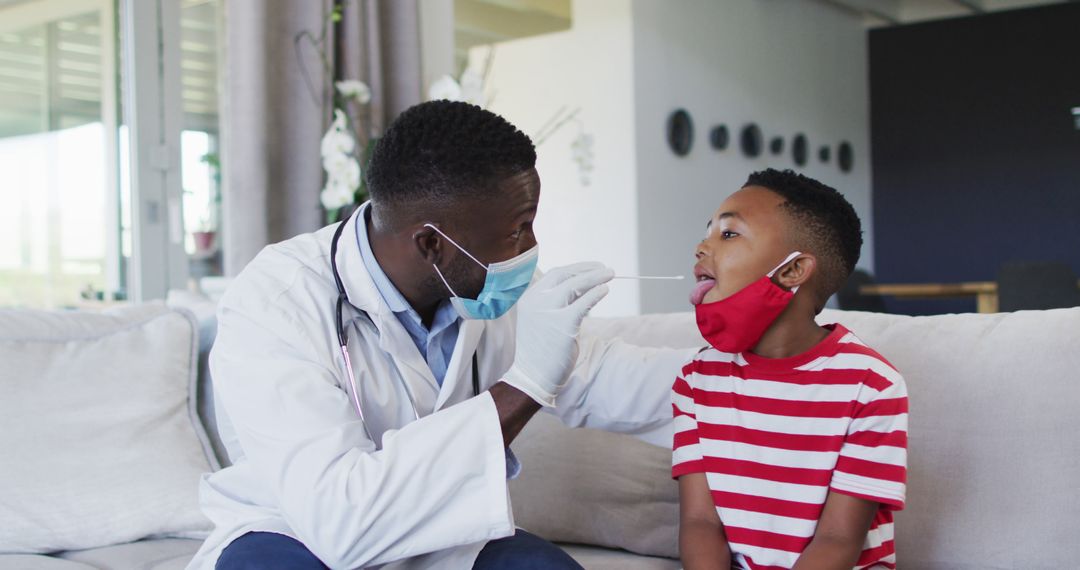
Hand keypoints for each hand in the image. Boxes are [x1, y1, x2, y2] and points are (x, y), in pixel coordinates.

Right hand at [502, 262, 613, 406]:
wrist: (532, 376)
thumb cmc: (540, 350)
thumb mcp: (543, 319)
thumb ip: (559, 303)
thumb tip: (585, 288)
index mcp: (530, 298)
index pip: (555, 275)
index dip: (576, 269)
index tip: (591, 267)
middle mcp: (537, 301)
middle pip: (565, 276)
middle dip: (587, 269)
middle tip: (605, 269)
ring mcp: (549, 311)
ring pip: (575, 285)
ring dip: (595, 278)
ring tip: (610, 275)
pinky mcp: (563, 324)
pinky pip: (584, 303)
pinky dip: (596, 294)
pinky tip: (605, 290)